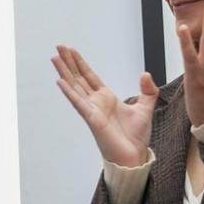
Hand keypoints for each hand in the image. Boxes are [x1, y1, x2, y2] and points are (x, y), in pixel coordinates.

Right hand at [52, 45, 157, 166]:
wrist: (134, 156)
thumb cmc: (135, 137)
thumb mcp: (146, 108)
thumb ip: (147, 91)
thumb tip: (145, 74)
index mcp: (106, 98)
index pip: (90, 76)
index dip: (80, 63)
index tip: (71, 51)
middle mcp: (96, 102)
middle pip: (78, 77)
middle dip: (69, 62)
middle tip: (59, 47)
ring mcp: (92, 110)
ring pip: (75, 86)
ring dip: (65, 72)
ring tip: (55, 58)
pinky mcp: (92, 119)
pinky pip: (79, 103)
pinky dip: (69, 92)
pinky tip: (60, 81)